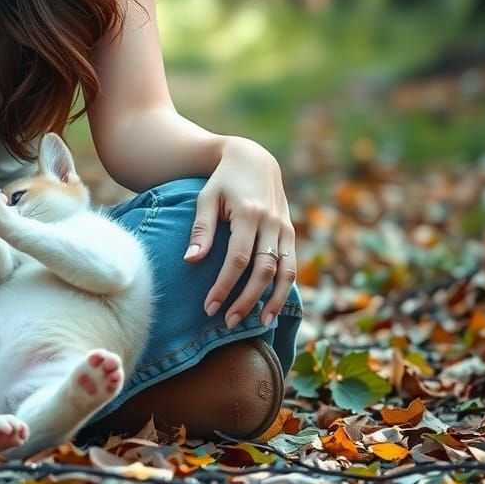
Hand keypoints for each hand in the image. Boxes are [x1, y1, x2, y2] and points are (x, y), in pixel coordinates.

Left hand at [184, 136, 296, 328]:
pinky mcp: (291, 232)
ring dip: (274, 301)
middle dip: (246, 299)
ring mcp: (285, 228)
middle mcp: (271, 222)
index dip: (224, 285)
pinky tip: (274, 306)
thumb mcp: (206, 198)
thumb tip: (191, 261)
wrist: (252, 159)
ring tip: (260, 324)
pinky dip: (286, 288)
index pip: (238, 259)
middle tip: (227, 322)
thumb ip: (201, 229)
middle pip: (263, 270)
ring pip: (286, 272)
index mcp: (249, 213)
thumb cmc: (223, 180)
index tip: (209, 307)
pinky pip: (293, 265)